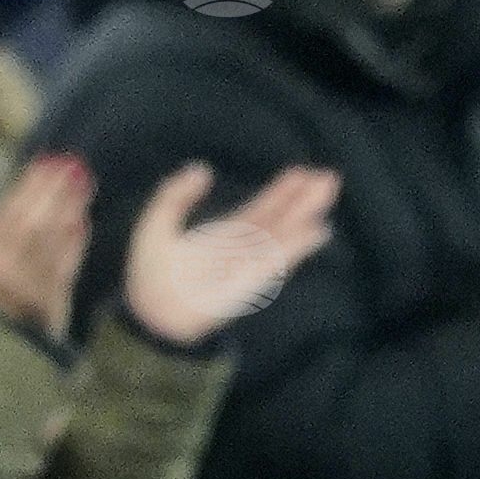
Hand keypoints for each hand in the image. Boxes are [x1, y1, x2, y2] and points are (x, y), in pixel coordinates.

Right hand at [0, 154, 91, 341]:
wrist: (9, 342)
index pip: (8, 215)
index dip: (28, 188)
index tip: (45, 162)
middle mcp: (5, 268)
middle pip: (32, 224)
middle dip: (52, 193)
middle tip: (72, 166)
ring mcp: (31, 284)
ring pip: (49, 241)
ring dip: (67, 210)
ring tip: (83, 184)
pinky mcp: (53, 299)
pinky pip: (63, 268)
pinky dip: (73, 246)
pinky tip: (82, 223)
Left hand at [123, 162, 338, 344]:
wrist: (151, 310)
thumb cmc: (151, 272)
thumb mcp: (157, 222)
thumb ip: (176, 194)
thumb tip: (202, 168)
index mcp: (223, 235)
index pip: (258, 210)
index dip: (279, 192)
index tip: (299, 172)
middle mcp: (242, 248)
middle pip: (279, 219)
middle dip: (302, 198)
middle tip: (328, 174)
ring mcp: (249, 263)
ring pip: (284, 233)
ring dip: (306, 212)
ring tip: (327, 189)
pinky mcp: (251, 279)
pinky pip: (277, 258)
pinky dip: (296, 243)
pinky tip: (316, 229)